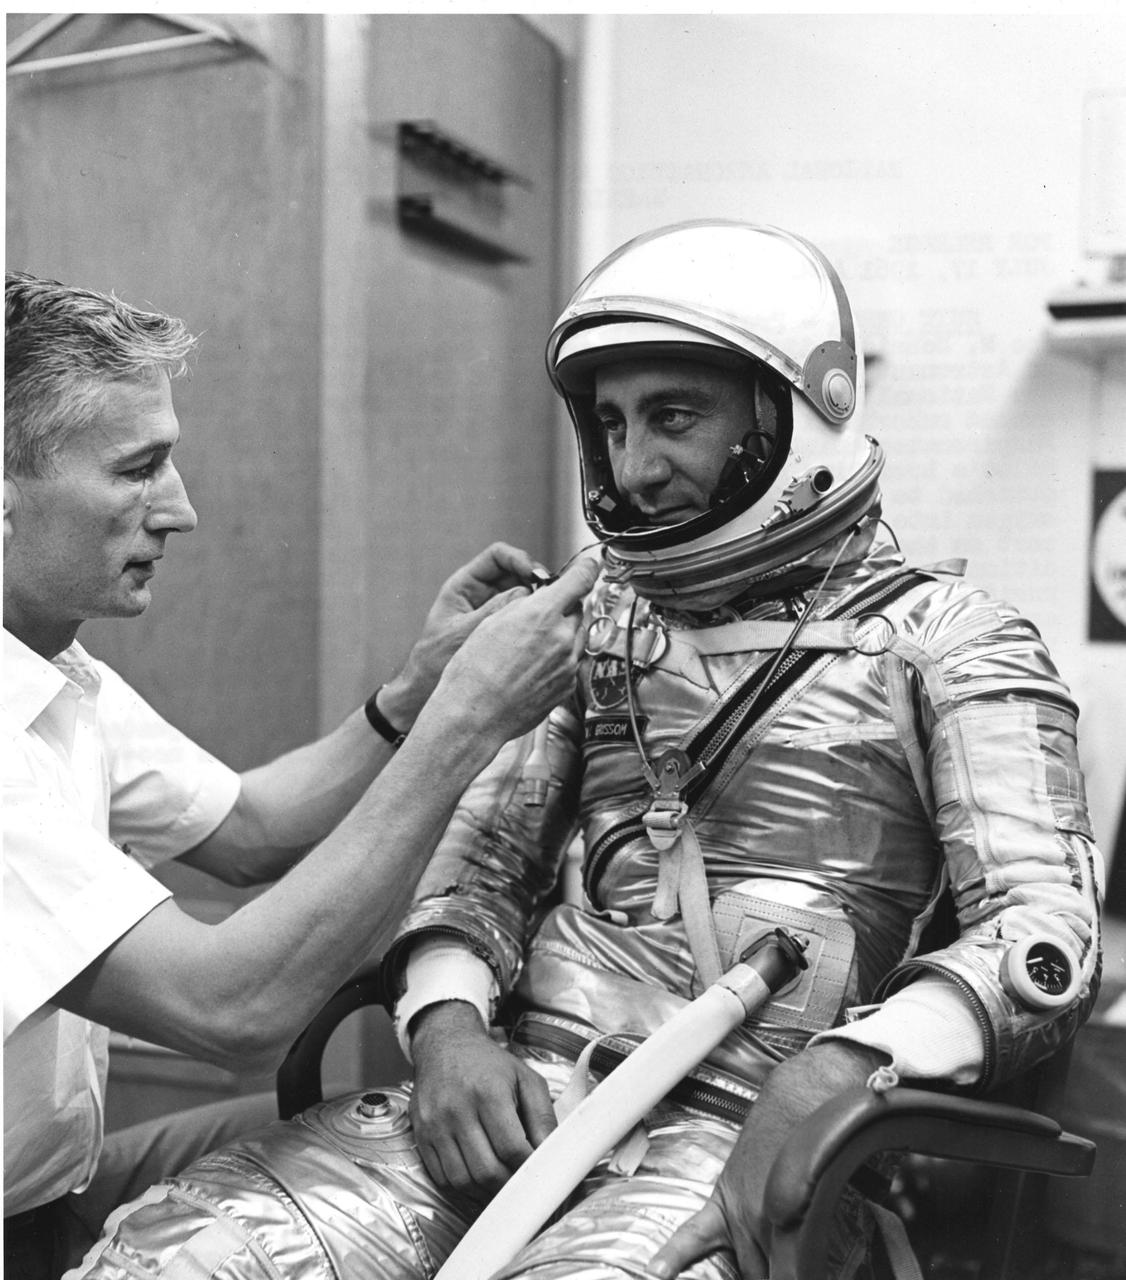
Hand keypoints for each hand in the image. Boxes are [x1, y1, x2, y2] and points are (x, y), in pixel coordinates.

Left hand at [381, 543, 559, 728]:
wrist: (424, 695)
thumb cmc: (432, 664)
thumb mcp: (463, 633)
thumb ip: (492, 612)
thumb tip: (527, 594)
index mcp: (464, 586)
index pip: (497, 557)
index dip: (519, 559)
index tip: (534, 573)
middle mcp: (481, 596)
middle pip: (517, 574)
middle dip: (535, 581)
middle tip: (549, 593)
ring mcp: (493, 614)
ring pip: (525, 597)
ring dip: (539, 602)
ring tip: (550, 612)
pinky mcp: (503, 634)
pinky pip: (524, 619)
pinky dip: (536, 621)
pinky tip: (545, 630)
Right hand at [409, 1000, 556, 1205]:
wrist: (446, 1046)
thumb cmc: (490, 1065)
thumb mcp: (525, 1078)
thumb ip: (543, 1116)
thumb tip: (551, 1154)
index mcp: (489, 1093)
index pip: (512, 1148)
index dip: (528, 1169)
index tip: (537, 1175)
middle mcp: (458, 1109)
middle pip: (486, 1170)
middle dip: (508, 1187)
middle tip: (521, 1187)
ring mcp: (435, 1125)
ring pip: (462, 1181)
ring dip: (485, 1193)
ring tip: (501, 1185)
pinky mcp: (421, 1135)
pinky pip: (442, 1178)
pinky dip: (462, 1188)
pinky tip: (478, 1179)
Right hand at [432, 552, 599, 744]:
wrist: (475, 715)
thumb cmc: (474, 671)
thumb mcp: (493, 621)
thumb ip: (524, 604)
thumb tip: (539, 596)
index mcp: (543, 615)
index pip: (580, 579)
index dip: (585, 569)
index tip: (588, 566)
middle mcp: (562, 638)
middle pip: (577, 610)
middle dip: (561, 609)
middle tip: (536, 618)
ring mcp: (568, 664)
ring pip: (576, 637)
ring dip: (561, 635)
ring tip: (529, 648)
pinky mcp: (567, 686)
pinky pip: (570, 663)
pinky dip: (558, 660)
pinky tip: (532, 668)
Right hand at [647, 1041, 886, 1278]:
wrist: (801, 1101)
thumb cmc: (826, 1145)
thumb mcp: (832, 1195)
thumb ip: (820, 1232)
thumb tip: (817, 1259)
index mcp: (794, 1227)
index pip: (791, 1275)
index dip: (796, 1276)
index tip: (799, 1274)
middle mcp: (763, 1225)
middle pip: (766, 1274)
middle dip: (777, 1272)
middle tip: (782, 1264)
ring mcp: (740, 1214)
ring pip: (744, 1266)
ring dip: (752, 1270)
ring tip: (758, 1263)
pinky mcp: (722, 1201)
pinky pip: (691, 1234)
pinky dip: (672, 1255)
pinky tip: (654, 1273)